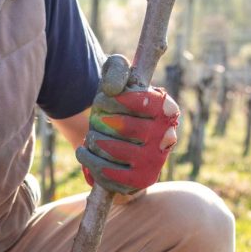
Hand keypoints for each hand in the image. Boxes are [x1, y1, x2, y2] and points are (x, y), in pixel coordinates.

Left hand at [76, 66, 179, 194]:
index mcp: (166, 109)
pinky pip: (107, 172)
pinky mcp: (139, 182)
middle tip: (95, 120)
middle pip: (122, 127)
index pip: (139, 101)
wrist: (118, 146)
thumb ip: (116, 69)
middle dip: (100, 121)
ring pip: (111, 149)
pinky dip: (89, 160)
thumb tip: (113, 89)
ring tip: (91, 136)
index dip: (112, 100)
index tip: (100, 100)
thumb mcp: (118, 79)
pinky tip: (84, 152)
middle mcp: (166, 136)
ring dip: (93, 140)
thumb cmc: (118, 108)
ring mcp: (154, 163)